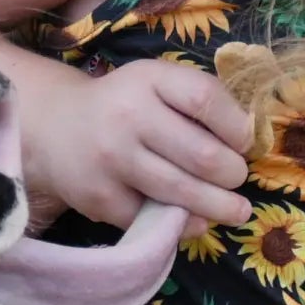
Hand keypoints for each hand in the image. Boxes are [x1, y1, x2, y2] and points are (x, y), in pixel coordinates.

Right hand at [29, 58, 252, 233]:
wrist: (54, 129)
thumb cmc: (122, 105)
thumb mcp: (154, 84)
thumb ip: (197, 100)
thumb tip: (250, 142)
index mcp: (147, 79)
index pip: (205, 99)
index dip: (237, 126)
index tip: (245, 143)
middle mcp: (127, 116)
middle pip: (203, 155)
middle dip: (233, 174)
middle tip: (235, 178)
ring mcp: (112, 159)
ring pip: (184, 192)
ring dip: (220, 207)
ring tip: (236, 210)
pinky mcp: (100, 197)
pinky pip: (155, 218)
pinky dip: (184, 224)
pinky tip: (196, 220)